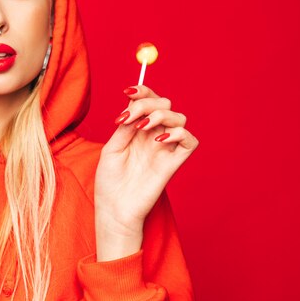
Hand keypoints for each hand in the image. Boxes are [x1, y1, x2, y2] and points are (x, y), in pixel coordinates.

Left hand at [94, 84, 198, 260]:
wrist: (114, 208)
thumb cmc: (109, 181)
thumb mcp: (112, 147)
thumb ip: (126, 126)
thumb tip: (135, 107)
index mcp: (138, 130)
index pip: (149, 101)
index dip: (143, 91)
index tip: (127, 91)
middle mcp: (154, 136)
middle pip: (165, 104)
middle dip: (147, 103)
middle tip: (128, 117)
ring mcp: (166, 148)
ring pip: (180, 118)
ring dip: (160, 115)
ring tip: (141, 127)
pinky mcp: (174, 163)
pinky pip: (190, 141)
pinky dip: (178, 133)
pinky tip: (157, 140)